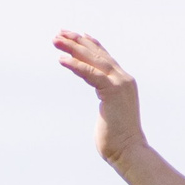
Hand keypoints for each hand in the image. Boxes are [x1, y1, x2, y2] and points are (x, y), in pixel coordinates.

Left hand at [53, 30, 145, 164]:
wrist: (128, 151)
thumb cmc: (117, 140)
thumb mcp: (110, 114)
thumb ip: (106, 102)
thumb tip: (103, 107)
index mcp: (123, 83)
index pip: (105, 58)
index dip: (91, 45)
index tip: (76, 35)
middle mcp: (123, 79)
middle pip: (97, 54)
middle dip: (77, 42)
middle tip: (59, 33)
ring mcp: (119, 84)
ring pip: (93, 60)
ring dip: (73, 48)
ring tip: (56, 40)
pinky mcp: (112, 91)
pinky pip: (91, 74)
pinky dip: (76, 66)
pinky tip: (61, 60)